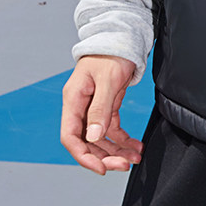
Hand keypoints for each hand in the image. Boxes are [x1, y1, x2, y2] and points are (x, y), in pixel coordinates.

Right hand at [61, 55, 142, 174]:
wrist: (122, 37)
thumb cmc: (111, 53)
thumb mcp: (107, 80)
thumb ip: (100, 109)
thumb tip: (93, 136)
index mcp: (73, 100)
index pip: (71, 137)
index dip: (84, 156)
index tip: (102, 168)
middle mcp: (80, 106)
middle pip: (87, 141)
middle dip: (105, 156)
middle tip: (125, 164)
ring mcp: (93, 107)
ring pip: (100, 137)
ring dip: (115, 150)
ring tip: (134, 158)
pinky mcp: (107, 105)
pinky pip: (112, 128)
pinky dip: (122, 139)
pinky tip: (134, 146)